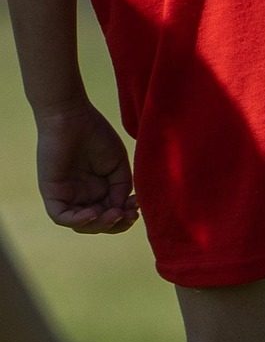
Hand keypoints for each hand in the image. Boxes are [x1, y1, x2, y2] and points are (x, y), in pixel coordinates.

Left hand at [35, 102, 138, 233]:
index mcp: (99, 190)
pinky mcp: (51, 192)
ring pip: (81, 225)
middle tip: (128, 214)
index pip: (112, 215)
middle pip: (99, 224)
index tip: (137, 207)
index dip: (126, 217)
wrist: (72, 116)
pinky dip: (78, 220)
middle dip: (116, 224)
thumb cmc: (96, 135)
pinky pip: (61, 217)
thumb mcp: (118, 167)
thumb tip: (121, 210)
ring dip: (100, 225)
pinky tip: (93, 213)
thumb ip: (121, 190)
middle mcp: (82, 196)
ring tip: (114, 213)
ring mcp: (66, 195)